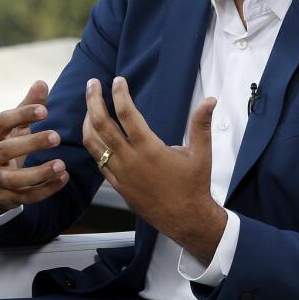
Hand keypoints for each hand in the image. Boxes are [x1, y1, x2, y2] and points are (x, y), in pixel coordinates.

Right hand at [0, 81, 68, 215]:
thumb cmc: (2, 148)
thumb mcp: (11, 128)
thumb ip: (27, 107)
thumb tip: (42, 82)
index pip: (1, 122)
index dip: (21, 115)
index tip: (44, 110)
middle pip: (6, 151)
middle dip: (31, 144)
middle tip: (56, 137)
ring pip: (14, 179)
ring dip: (39, 173)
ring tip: (62, 165)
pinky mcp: (6, 198)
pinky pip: (26, 196)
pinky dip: (45, 190)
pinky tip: (63, 178)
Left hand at [81, 76, 225, 261]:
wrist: (186, 219)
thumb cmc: (194, 185)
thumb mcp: (202, 153)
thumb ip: (201, 124)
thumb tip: (210, 99)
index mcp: (150, 149)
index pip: (127, 114)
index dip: (119, 94)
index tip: (118, 80)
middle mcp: (130, 160)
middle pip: (101, 125)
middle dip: (94, 101)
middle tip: (92, 84)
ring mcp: (120, 174)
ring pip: (93, 143)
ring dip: (87, 121)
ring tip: (90, 106)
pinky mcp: (117, 185)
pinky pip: (97, 161)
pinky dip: (93, 144)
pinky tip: (95, 134)